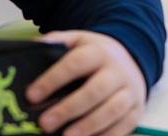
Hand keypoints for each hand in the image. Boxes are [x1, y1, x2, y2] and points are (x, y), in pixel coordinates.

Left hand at [27, 31, 145, 135]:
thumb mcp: (78, 41)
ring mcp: (129, 91)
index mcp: (99, 52)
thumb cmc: (95, 55)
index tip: (32, 95)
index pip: (76, 63)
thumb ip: (57, 42)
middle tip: (45, 123)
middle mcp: (117, 71)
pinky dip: (108, 135)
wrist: (132, 59)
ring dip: (89, 125)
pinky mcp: (137, 109)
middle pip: (95, 90)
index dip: (53, 79)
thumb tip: (30, 49)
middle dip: (70, 108)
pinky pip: (126, 125)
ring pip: (113, 109)